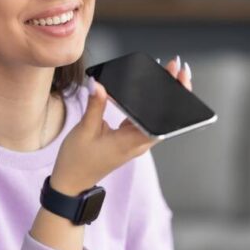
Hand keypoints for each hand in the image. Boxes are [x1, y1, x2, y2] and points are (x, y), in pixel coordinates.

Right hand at [50, 55, 193, 194]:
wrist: (71, 182)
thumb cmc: (77, 161)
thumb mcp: (85, 130)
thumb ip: (95, 105)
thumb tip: (97, 84)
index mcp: (132, 142)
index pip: (161, 120)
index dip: (173, 99)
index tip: (178, 79)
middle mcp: (139, 143)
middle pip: (164, 116)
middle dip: (172, 91)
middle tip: (175, 67)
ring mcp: (135, 142)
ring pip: (155, 117)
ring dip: (162, 96)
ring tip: (167, 73)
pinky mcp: (129, 140)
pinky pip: (144, 120)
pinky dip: (149, 104)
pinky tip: (148, 90)